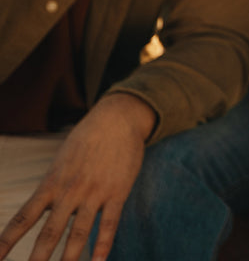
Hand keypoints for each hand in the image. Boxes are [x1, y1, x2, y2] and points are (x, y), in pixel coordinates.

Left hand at [0, 94, 152, 260]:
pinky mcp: (117, 192)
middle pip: (50, 231)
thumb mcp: (60, 161)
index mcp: (51, 183)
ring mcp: (95, 192)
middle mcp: (70, 191)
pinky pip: (109, 223)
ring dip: (69, 257)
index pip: (24, 218)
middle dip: (37, 257)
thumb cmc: (86, 140)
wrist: (117, 119)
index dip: (6, 241)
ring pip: (79, 232)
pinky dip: (103, 245)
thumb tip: (41, 210)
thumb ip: (52, 187)